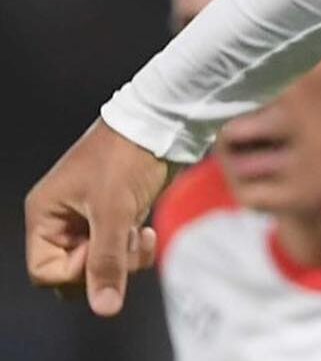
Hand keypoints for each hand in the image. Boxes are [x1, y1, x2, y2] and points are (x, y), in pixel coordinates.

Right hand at [25, 120, 170, 315]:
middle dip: (104, 266)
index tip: (101, 251)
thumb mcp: (114, 211)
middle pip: (73, 271)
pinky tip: (146, 230)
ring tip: (140, 233)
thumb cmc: (129, 157)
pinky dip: (133, 248)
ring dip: (124, 257)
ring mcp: (90, 217)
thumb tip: (104, 308)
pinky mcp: (116, 214)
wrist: (164, 123)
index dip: (74, 272)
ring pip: (100, 263)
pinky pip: (118, 250)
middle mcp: (62, 217)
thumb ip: (107, 261)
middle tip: (126, 244)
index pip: (45, 271)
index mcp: (45, 214)